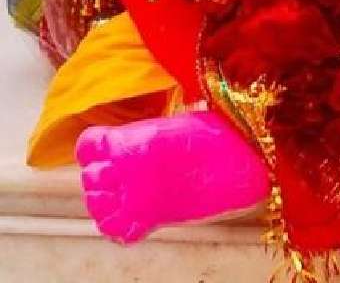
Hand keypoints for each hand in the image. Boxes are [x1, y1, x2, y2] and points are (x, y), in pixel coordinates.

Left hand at [77, 111, 270, 242]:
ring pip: (95, 205)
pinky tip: (127, 214)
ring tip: (119, 192)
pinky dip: (115, 225)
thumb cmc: (214, 135)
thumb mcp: (175, 122)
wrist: (239, 165)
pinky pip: (114, 230)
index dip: (93, 146)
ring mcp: (136, 200)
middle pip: (89, 176)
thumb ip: (147, 132)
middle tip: (117, 169)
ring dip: (103, 198)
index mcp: (133, 141)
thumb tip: (136, 136)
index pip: (88, 145)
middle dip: (98, 173)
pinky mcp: (149, 222)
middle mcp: (127, 172)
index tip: (103, 145)